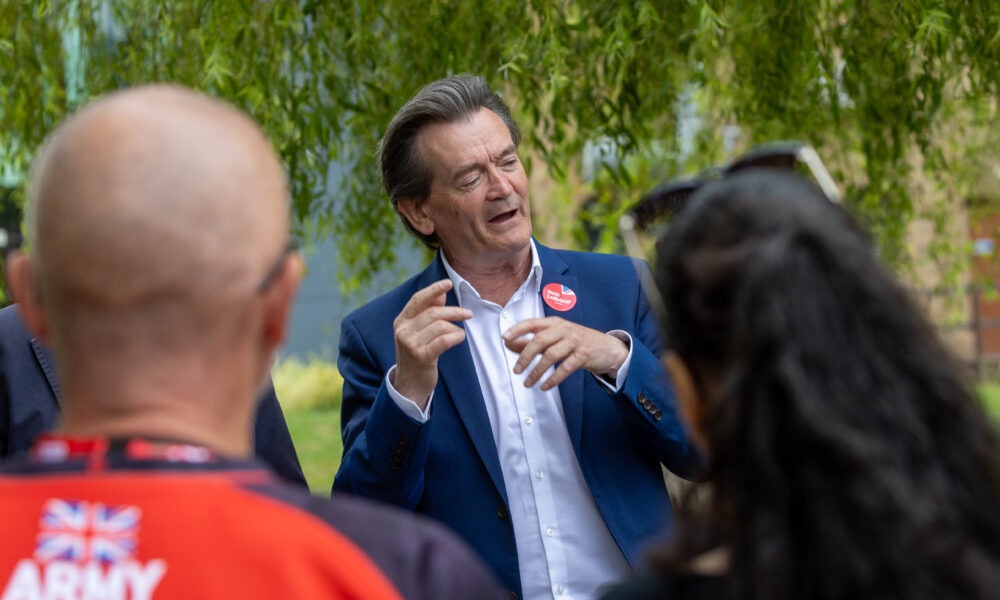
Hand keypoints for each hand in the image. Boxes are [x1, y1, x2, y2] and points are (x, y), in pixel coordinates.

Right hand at [391, 279, 471, 408]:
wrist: (409, 385)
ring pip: (441, 326)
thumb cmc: (417, 355)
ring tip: (459, 334)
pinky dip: (456, 336)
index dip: (433, 289)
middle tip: (469, 314)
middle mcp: (403, 331)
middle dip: (454, 311)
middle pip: (433, 312)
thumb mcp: (418, 333)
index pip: (418, 299)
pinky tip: (460, 338)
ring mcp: (410, 344)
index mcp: (401, 322)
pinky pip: (444, 340)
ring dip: (455, 328)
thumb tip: (440, 294)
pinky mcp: (421, 357)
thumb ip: (427, 313)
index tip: (449, 283)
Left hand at [502, 317, 628, 390]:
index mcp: (554, 322)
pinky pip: (565, 368)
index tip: (504, 338)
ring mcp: (575, 341)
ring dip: (537, 371)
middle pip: (539, 340)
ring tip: (528, 383)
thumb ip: (533, 340)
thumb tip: (509, 343)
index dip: (517, 330)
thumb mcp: (555, 337)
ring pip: (551, 355)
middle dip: (525, 357)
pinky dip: (553, 379)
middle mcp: (564, 329)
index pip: (532, 323)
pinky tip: (545, 386)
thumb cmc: (576, 342)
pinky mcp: (584, 355)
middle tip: (516, 371)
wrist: (608, 348)